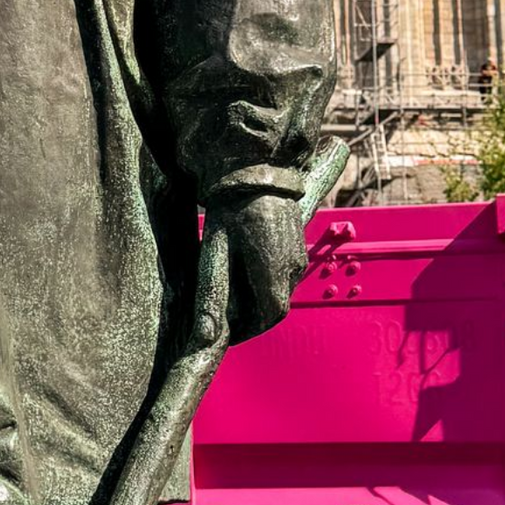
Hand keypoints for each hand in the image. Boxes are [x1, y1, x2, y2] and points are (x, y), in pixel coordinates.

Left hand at [193, 193, 309, 351]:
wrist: (256, 168)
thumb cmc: (231, 207)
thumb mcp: (215, 250)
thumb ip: (213, 295)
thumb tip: (207, 337)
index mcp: (274, 271)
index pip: (268, 316)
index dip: (247, 329)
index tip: (227, 330)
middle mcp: (293, 266)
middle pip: (275, 306)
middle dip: (252, 315)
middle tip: (225, 312)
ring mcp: (298, 253)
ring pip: (280, 289)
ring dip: (259, 296)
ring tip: (230, 288)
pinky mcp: (297, 243)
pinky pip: (284, 272)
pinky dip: (266, 280)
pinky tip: (244, 267)